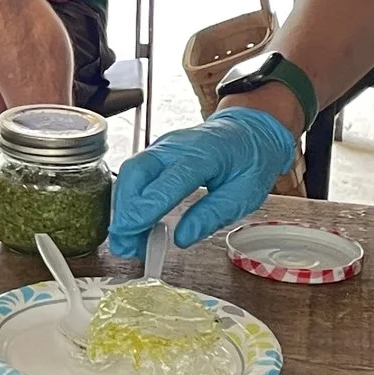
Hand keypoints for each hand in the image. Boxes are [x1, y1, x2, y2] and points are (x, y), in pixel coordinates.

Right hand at [107, 105, 298, 256]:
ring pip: (129, 174)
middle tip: (124, 245)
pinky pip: (134, 175)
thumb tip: (182, 238)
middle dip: (124, 211)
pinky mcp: (155, 154)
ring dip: (123, 209)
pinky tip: (135, 226)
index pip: (167, 181)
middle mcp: (176, 146)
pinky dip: (129, 202)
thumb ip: (213, 214)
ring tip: (129, 243)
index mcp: (204, 154)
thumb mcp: (245, 194)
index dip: (146, 208)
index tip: (131, 233)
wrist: (249, 129)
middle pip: (135, 172)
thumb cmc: (250, 160)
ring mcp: (162, 147)